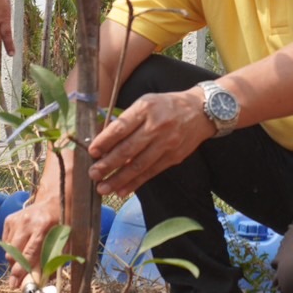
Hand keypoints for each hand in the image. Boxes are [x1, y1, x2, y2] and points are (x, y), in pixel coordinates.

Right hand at [1, 192, 62, 287]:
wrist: (55, 200)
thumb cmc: (63, 223)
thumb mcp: (63, 240)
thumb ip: (51, 260)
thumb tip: (39, 281)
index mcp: (43, 226)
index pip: (28, 254)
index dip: (21, 271)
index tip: (16, 283)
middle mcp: (27, 222)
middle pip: (13, 253)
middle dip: (15, 268)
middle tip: (18, 278)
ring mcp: (16, 220)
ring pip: (8, 249)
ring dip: (15, 259)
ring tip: (26, 258)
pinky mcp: (9, 220)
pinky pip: (6, 242)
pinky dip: (13, 249)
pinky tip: (23, 245)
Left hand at [87, 89, 212, 197]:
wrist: (200, 111)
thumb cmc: (167, 105)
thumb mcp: (146, 102)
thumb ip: (126, 119)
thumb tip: (104, 141)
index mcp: (145, 109)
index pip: (121, 128)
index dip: (105, 142)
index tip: (92, 153)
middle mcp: (156, 126)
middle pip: (128, 149)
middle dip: (108, 164)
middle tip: (93, 174)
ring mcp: (166, 143)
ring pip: (139, 165)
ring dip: (119, 179)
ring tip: (103, 188)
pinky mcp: (174, 157)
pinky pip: (151, 172)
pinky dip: (136, 183)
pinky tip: (122, 190)